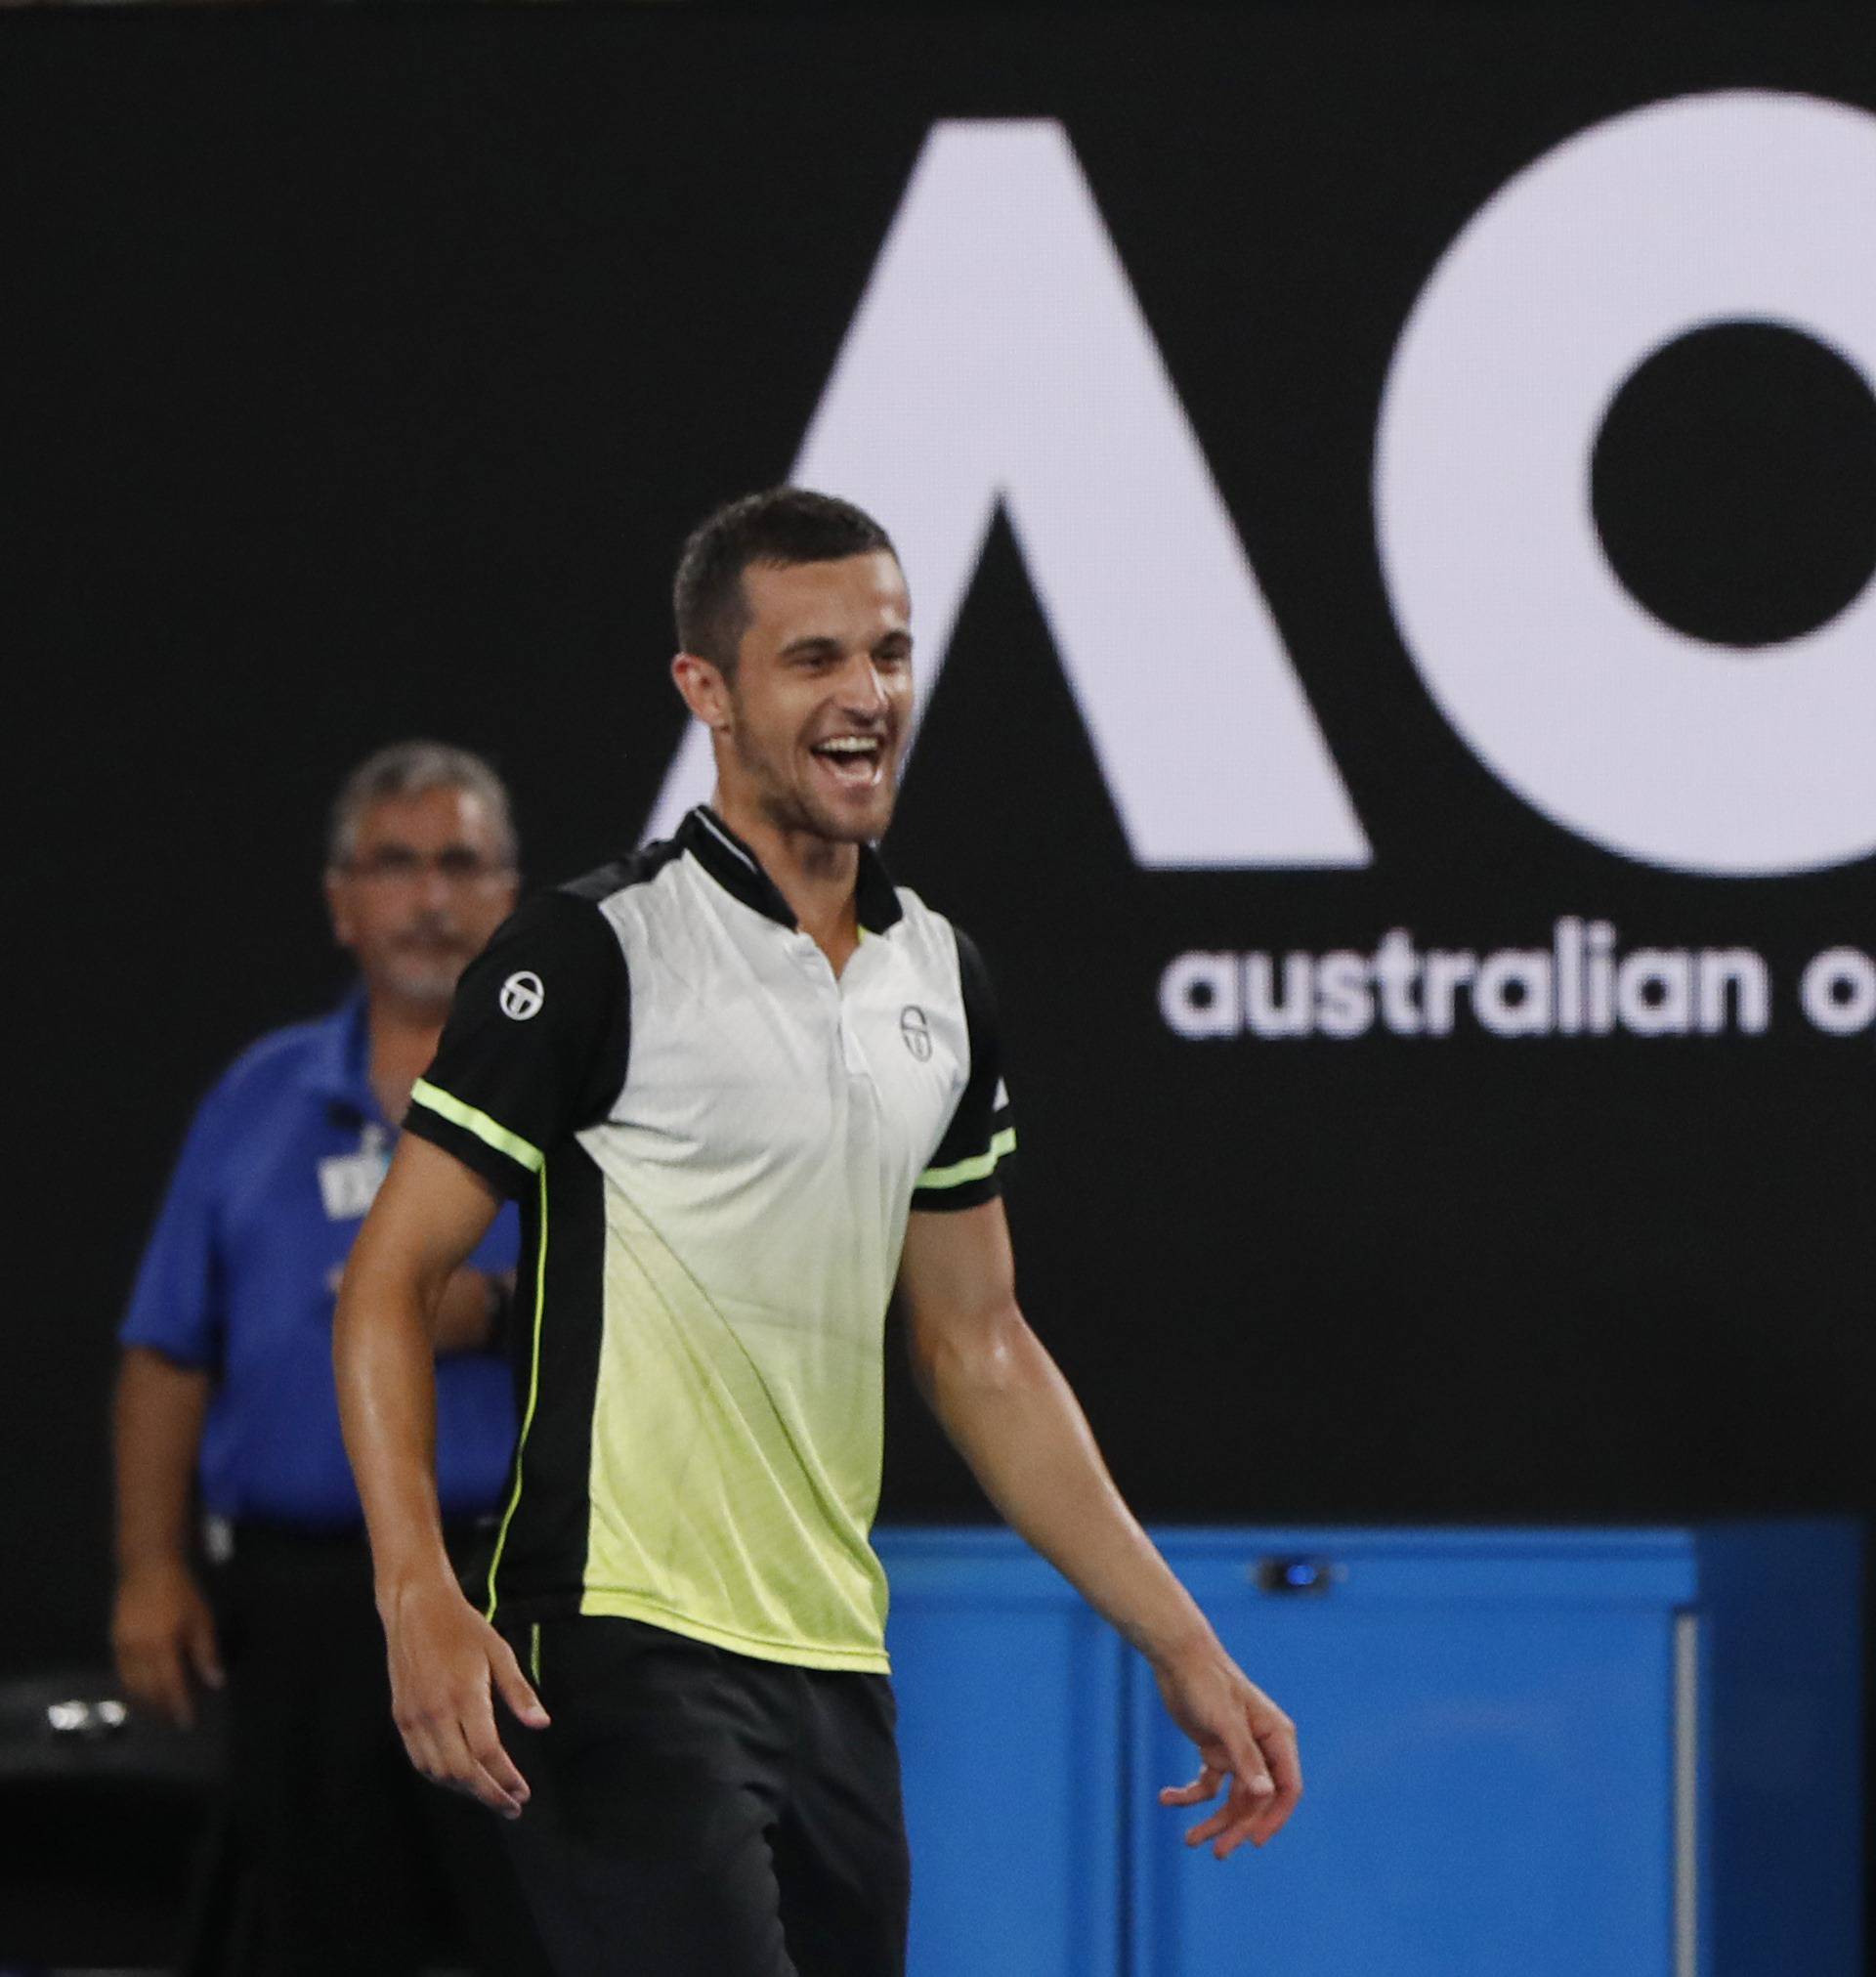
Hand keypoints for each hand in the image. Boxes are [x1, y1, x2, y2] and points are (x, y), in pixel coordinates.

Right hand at [112, 1558, 223, 1728]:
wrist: (147, 1568)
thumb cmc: (180, 1592)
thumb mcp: (201, 1619)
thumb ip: (206, 1653)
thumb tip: (215, 1682)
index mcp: (163, 1645)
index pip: (171, 1686)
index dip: (179, 1706)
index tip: (187, 1722)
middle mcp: (138, 1651)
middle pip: (149, 1691)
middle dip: (162, 1708)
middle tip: (174, 1718)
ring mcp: (122, 1647)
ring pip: (131, 1685)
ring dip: (146, 1701)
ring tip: (160, 1709)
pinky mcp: (113, 1642)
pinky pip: (122, 1673)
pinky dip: (132, 1686)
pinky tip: (143, 1690)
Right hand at [381, 1577, 548, 1817]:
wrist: (415, 1608)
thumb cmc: (463, 1628)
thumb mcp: (499, 1652)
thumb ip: (519, 1692)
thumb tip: (542, 1725)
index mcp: (465, 1695)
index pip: (487, 1753)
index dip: (506, 1778)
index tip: (523, 1793)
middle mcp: (436, 1712)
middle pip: (462, 1771)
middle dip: (489, 1795)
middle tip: (512, 1807)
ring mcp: (414, 1717)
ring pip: (438, 1772)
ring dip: (465, 1790)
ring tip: (490, 1794)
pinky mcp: (401, 1718)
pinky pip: (420, 1761)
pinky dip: (441, 1777)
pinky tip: (460, 1778)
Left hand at [1153, 1642, 1301, 1857]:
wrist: (1177, 1657)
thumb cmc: (1207, 1683)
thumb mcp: (1226, 1722)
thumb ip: (1246, 1759)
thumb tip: (1266, 1795)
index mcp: (1277, 1737)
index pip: (1288, 1789)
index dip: (1274, 1818)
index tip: (1253, 1841)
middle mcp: (1261, 1747)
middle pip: (1256, 1800)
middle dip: (1236, 1827)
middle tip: (1217, 1852)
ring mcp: (1237, 1750)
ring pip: (1232, 1798)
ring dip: (1212, 1820)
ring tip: (1189, 1840)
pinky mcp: (1214, 1749)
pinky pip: (1207, 1784)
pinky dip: (1188, 1795)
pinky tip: (1166, 1798)